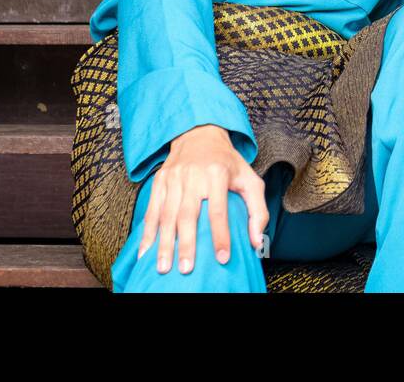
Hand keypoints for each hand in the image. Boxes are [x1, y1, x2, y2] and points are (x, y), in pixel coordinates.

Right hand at [136, 124, 268, 274]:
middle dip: (185, 244)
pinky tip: (145, 251)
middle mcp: (193, 175)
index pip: (218, 210)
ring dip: (164, 243)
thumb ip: (258, 210)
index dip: (221, 235)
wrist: (199, 134)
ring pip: (166, 215)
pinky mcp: (159, 180)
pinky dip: (147, 232)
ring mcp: (173, 177)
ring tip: (163, 267)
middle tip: (186, 269)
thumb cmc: (227, 162)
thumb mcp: (250, 179)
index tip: (222, 258)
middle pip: (187, 214)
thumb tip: (256, 242)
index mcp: (217, 173)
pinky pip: (151, 210)